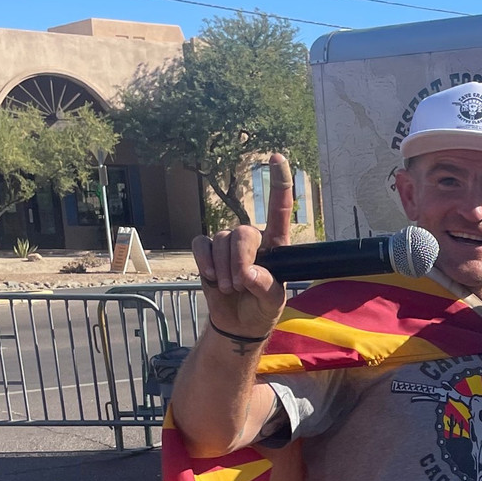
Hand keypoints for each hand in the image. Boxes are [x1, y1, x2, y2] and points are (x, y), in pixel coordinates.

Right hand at [193, 152, 292, 340]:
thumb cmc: (261, 309)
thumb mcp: (271, 303)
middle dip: (239, 261)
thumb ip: (265, 287)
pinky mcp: (208, 251)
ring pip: (221, 241)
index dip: (280, 182)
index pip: (279, 209)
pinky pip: (201, 245)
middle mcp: (252, 239)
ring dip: (223, 269)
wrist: (239, 322)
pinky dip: (204, 261)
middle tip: (240, 285)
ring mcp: (228, 243)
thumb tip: (247, 272)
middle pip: (243, 233)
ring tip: (230, 288)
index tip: (277, 158)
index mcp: (276, 245)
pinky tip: (210, 277)